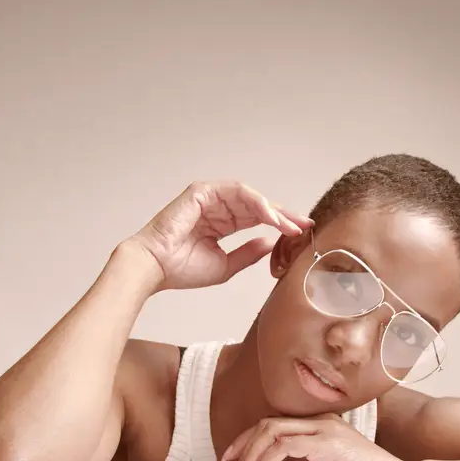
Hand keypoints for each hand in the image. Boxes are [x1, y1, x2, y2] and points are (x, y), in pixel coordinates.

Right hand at [127, 180, 312, 291]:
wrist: (155, 268)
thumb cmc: (181, 269)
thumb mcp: (225, 265)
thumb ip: (247, 253)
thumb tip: (269, 243)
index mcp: (220, 223)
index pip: (256, 219)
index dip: (279, 225)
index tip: (301, 233)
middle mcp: (216, 208)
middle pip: (257, 206)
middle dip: (283, 215)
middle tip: (304, 224)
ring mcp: (209, 197)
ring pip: (250, 197)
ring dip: (272, 210)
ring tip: (290, 225)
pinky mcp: (202, 191)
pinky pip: (236, 192)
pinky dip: (256, 203)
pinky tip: (270, 217)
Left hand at [221, 414, 411, 460]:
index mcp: (318, 428)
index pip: (273, 425)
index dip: (247, 441)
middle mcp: (319, 422)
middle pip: (266, 424)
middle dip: (243, 448)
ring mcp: (324, 429)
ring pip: (271, 431)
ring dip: (251, 457)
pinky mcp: (328, 442)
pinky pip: (285, 446)